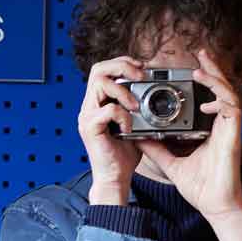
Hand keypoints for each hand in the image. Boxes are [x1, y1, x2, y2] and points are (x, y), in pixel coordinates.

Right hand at [78, 57, 146, 205]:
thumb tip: (154, 88)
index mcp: (98, 103)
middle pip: (98, 69)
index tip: (142, 68)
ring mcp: (87, 116)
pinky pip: (108, 109)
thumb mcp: (135, 124)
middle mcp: (89, 107)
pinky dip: (123, 115)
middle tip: (140, 76)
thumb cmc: (124, 154)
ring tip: (135, 106)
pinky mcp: (90, 128)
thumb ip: (137, 106)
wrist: (115, 178)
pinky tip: (129, 128)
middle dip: (122, 66)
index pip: (103, 69)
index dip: (123, 62)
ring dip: (123, 91)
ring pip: (100, 83)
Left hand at [137, 48, 241, 240]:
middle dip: (213, 69)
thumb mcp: (171, 163)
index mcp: (209, 128)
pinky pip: (232, 111)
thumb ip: (157, 149)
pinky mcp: (233, 136)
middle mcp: (221, 125)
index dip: (204, 80)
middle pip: (222, 89)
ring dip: (216, 80)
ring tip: (201, 71)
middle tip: (201, 54)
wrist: (215, 206)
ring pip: (229, 94)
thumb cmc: (200, 187)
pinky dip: (221, 102)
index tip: (190, 69)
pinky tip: (208, 102)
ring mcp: (229, 129)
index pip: (210, 96)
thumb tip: (139, 137)